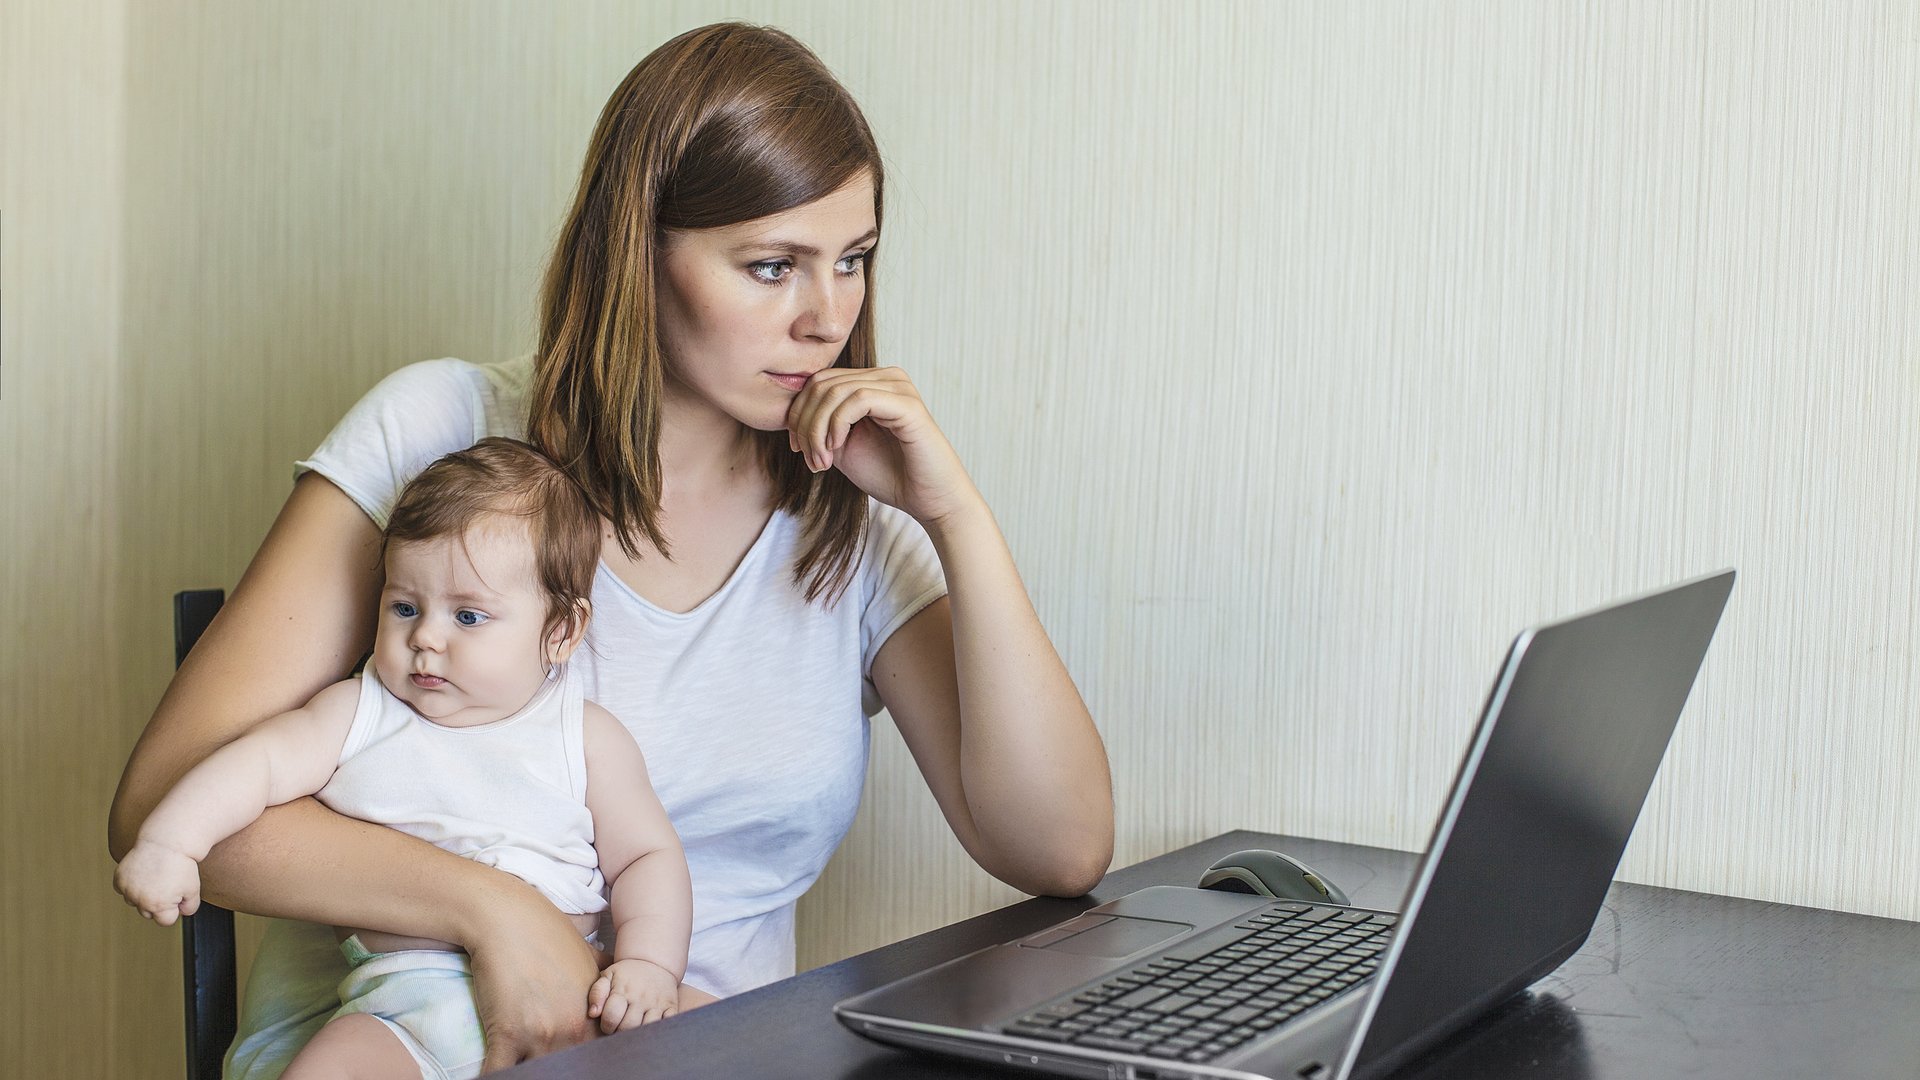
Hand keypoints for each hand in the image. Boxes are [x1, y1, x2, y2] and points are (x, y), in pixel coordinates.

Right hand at [113, 838, 201, 925]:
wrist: (166, 842)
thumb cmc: (182, 865)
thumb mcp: (193, 888)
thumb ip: (190, 907)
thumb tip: (182, 913)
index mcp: (159, 906)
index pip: (165, 921)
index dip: (174, 908)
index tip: (178, 894)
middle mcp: (140, 900)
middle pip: (149, 913)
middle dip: (158, 903)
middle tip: (167, 883)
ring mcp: (128, 889)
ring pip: (134, 902)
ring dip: (143, 895)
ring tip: (156, 877)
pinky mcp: (120, 878)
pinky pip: (123, 889)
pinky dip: (131, 884)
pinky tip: (143, 873)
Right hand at [471, 898, 603, 1070]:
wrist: (507, 919)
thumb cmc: (547, 934)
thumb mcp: (588, 955)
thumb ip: (605, 980)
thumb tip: (615, 987)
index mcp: (593, 1016)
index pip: (598, 1054)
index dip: (584, 1059)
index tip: (571, 1058)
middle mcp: (573, 1029)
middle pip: (571, 1067)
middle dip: (558, 1068)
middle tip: (541, 1061)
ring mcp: (542, 1035)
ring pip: (538, 1073)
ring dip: (528, 1072)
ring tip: (519, 1067)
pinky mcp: (507, 1036)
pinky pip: (499, 1072)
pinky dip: (492, 1077)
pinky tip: (487, 1076)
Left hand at [586, 958, 680, 1032]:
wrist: (654, 962)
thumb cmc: (626, 974)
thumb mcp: (608, 975)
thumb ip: (596, 993)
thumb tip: (593, 1013)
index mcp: (623, 990)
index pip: (611, 1017)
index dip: (606, 1026)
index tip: (608, 1025)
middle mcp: (641, 997)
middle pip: (628, 1026)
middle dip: (620, 1033)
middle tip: (619, 1029)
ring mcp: (657, 1002)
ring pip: (647, 1028)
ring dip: (638, 1034)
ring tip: (633, 1030)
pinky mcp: (671, 1006)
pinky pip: (667, 1024)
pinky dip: (659, 1031)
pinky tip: (649, 1029)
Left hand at [786, 366, 981, 526]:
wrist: (930, 500)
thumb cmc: (891, 475)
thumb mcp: (844, 447)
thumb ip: (822, 425)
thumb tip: (791, 413)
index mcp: (873, 383)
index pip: (820, 381)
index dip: (799, 413)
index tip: (798, 449)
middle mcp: (887, 377)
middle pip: (822, 383)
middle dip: (805, 423)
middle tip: (810, 459)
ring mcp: (898, 387)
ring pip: (835, 391)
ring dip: (818, 430)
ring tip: (822, 462)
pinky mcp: (906, 404)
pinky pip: (857, 400)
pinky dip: (836, 425)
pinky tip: (836, 449)